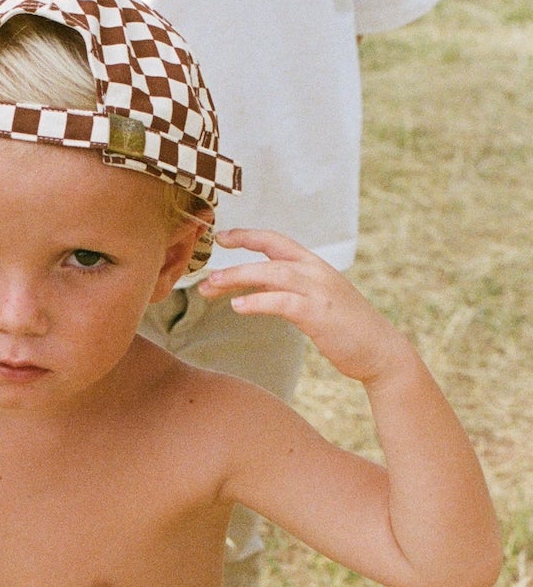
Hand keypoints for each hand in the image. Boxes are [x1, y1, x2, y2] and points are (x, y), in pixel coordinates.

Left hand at [199, 230, 414, 384]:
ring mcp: (319, 291)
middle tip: (206, 277)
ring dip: (239, 278)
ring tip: (212, 287)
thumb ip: (285, 288)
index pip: (276, 241)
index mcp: (314, 266)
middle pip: (269, 257)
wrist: (380, 350)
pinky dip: (258, 302)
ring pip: (273, 274)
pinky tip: (238, 307)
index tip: (221, 237)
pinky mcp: (320, 314)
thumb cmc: (344, 327)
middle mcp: (316, 272)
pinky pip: (283, 302)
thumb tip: (252, 285)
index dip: (248, 236)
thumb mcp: (313, 300)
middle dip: (234, 264)